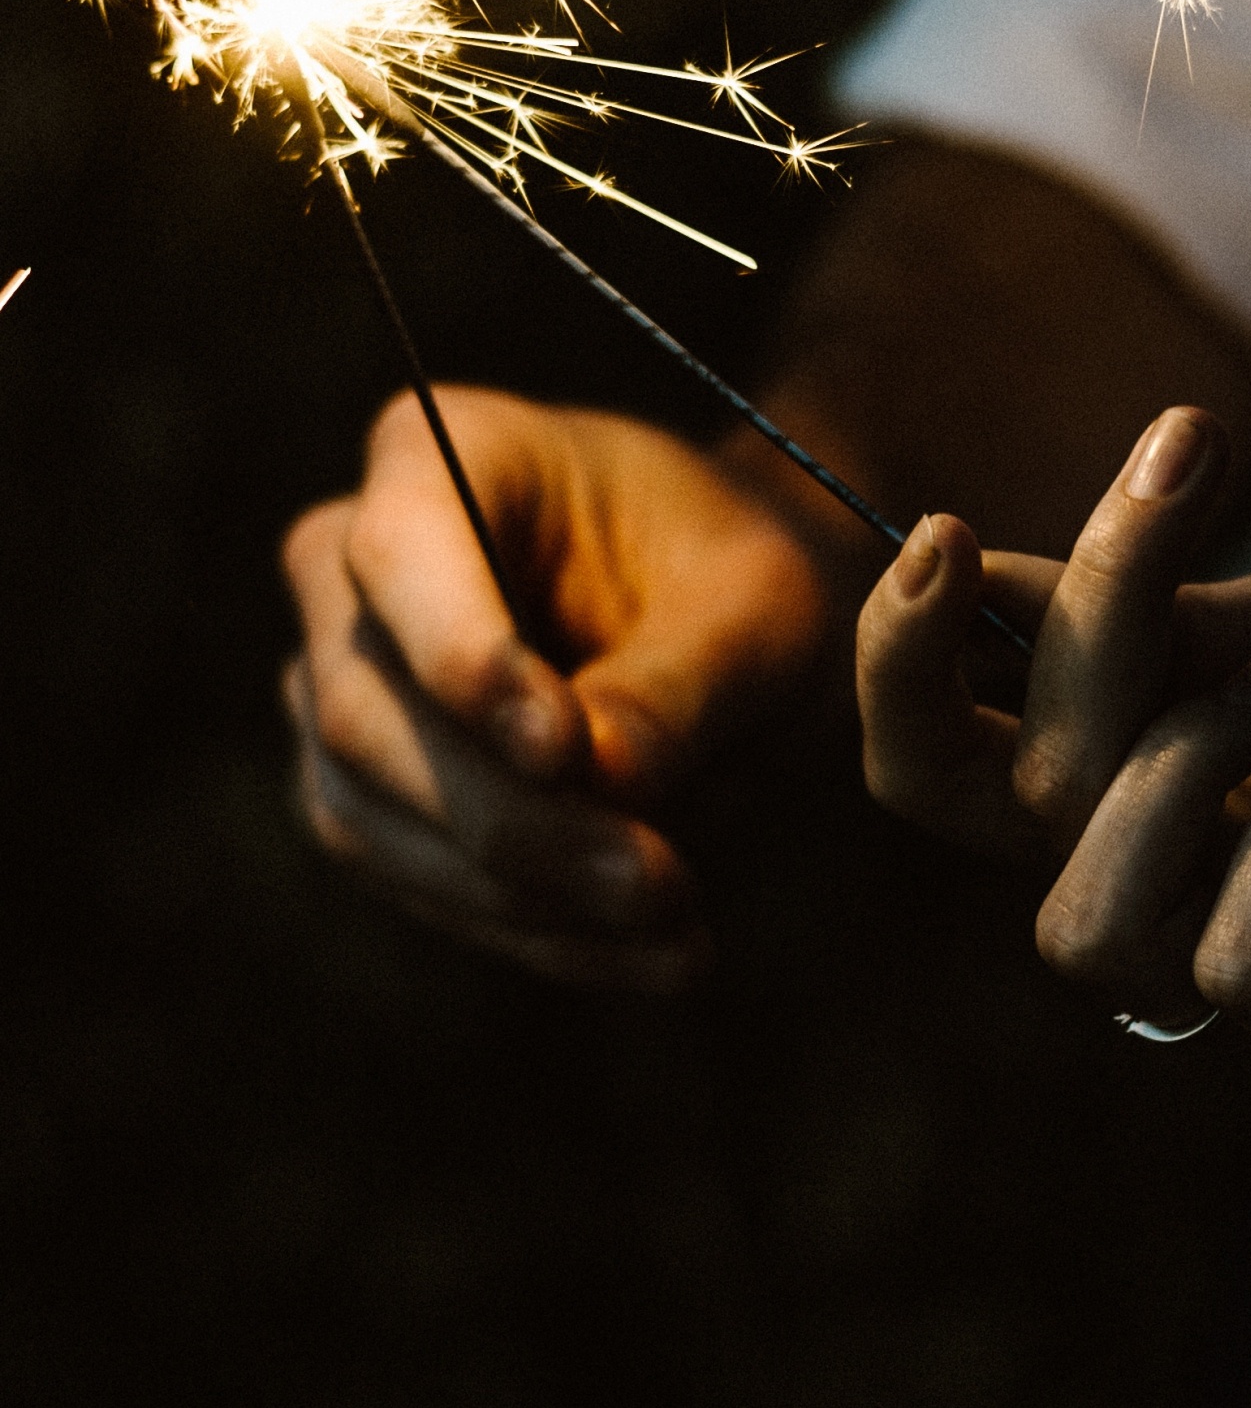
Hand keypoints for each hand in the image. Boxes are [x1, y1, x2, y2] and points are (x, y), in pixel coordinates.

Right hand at [281, 389, 833, 989]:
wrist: (730, 628)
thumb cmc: (736, 579)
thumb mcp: (759, 609)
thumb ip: (678, 682)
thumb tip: (599, 779)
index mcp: (436, 452)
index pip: (401, 553)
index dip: (463, 659)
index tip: (562, 748)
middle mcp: (348, 565)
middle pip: (364, 709)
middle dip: (511, 817)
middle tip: (659, 877)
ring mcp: (335, 689)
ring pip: (372, 819)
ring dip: (528, 896)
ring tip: (680, 920)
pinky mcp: (366, 800)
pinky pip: (423, 889)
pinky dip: (544, 935)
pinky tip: (660, 955)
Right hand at [859, 407, 1250, 1111]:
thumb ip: (1157, 613)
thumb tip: (980, 571)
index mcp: (1152, 767)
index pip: (948, 750)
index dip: (900, 660)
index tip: (949, 533)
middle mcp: (1177, 868)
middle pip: (949, 821)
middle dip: (932, 681)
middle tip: (994, 541)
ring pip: (1074, 921)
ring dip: (1158, 771)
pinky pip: (1224, 977)